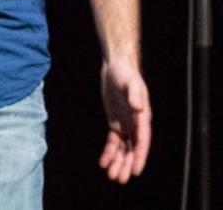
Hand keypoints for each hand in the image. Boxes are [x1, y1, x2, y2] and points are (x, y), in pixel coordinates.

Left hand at [97, 58, 150, 183]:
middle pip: (133, 149)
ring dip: (118, 162)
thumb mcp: (130, 82)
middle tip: (120, 179)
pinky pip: (113, 141)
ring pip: (123, 148)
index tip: (136, 170)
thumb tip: (138, 108)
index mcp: (143, 117)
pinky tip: (103, 162)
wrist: (116, 67)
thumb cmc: (125, 73)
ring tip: (112, 176)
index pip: (142, 141)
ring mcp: (126, 124)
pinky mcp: (115, 122)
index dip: (140, 156)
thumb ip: (134, 94)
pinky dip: (108, 152)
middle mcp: (136, 124)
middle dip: (127, 164)